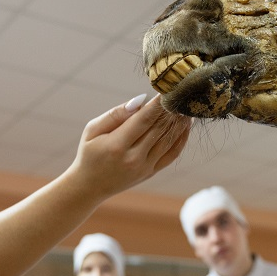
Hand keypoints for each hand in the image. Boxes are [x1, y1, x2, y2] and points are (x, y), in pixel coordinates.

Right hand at [68, 94, 190, 200]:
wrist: (90, 186)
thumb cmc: (89, 152)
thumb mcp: (92, 130)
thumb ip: (115, 114)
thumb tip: (140, 100)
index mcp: (117, 145)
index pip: (143, 120)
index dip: (158, 104)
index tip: (168, 89)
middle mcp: (133, 158)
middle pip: (158, 129)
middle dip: (171, 110)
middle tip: (182, 93)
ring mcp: (144, 167)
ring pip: (169, 140)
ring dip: (180, 122)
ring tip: (187, 105)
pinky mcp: (151, 173)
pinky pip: (172, 154)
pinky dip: (182, 139)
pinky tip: (186, 125)